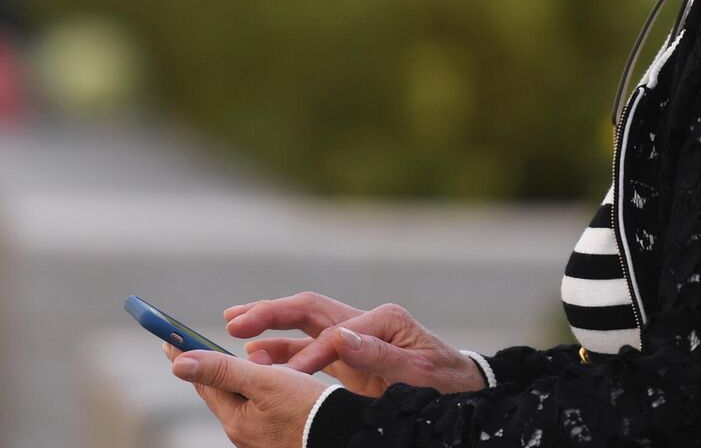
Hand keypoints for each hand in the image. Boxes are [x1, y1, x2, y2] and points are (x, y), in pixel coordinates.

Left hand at [163, 341, 328, 447]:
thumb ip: (222, 370)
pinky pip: (259, 407)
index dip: (186, 355)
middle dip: (207, 368)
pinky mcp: (279, 437)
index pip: (203, 381)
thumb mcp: (264, 382)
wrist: (345, 436)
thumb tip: (178, 364)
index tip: (168, 338)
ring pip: (240, 400)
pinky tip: (263, 383)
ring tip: (225, 361)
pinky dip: (254, 389)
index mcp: (235, 419)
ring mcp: (261, 437)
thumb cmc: (308, 409)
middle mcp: (244, 433)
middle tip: (188, 348)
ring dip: (232, 377)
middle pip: (219, 392)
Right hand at [223, 292, 485, 396]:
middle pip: (309, 309)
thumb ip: (380, 356)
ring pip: (305, 325)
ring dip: (271, 327)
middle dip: (271, 314)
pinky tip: (259, 355)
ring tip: (234, 329)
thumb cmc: (446, 383)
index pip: (332, 333)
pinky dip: (284, 350)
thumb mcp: (419, 372)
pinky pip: (311, 347)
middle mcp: (365, 321)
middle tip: (235, 322)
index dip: (305, 355)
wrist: (466, 390)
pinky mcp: (353, 356)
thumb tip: (340, 339)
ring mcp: (357, 336)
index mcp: (382, 320)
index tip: (285, 377)